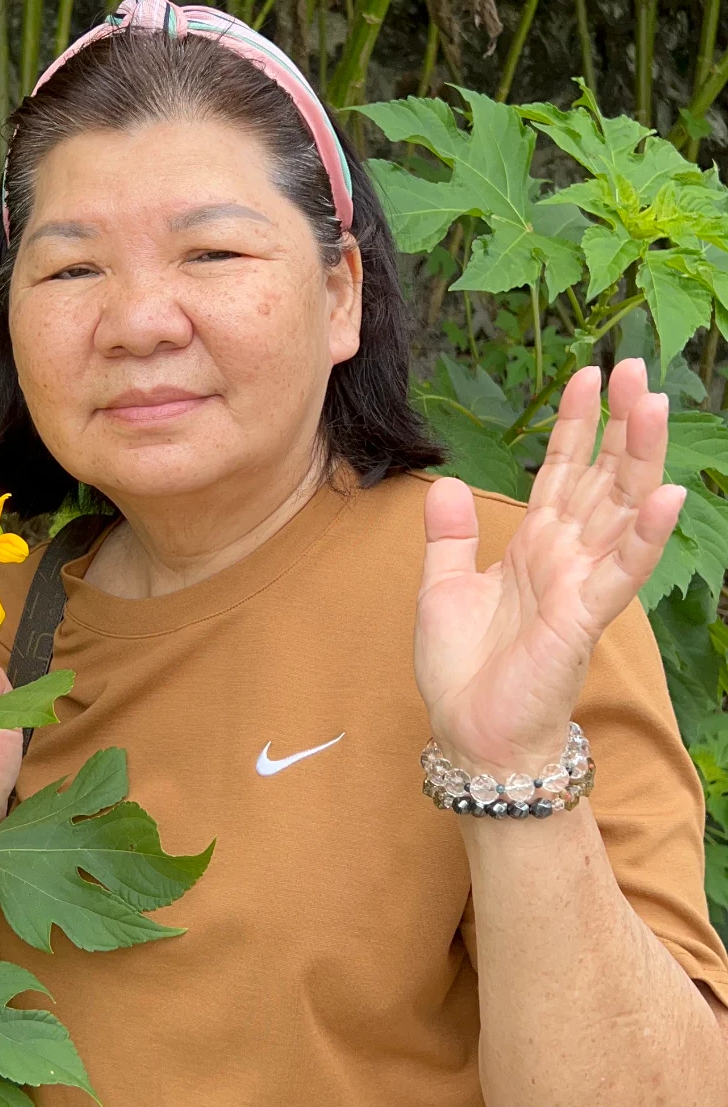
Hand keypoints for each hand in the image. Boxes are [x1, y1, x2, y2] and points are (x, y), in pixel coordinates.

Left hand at [413, 358, 684, 777]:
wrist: (470, 736)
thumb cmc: (465, 672)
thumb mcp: (442, 590)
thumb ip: (448, 537)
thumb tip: (446, 482)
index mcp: (535, 547)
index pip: (562, 473)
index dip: (576, 426)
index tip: (587, 376)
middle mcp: (566, 557)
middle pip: (603, 479)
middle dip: (620, 425)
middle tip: (637, 369)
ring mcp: (580, 585)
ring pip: (620, 511)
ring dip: (639, 460)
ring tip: (654, 407)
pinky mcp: (583, 619)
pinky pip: (620, 572)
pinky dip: (644, 535)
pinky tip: (665, 496)